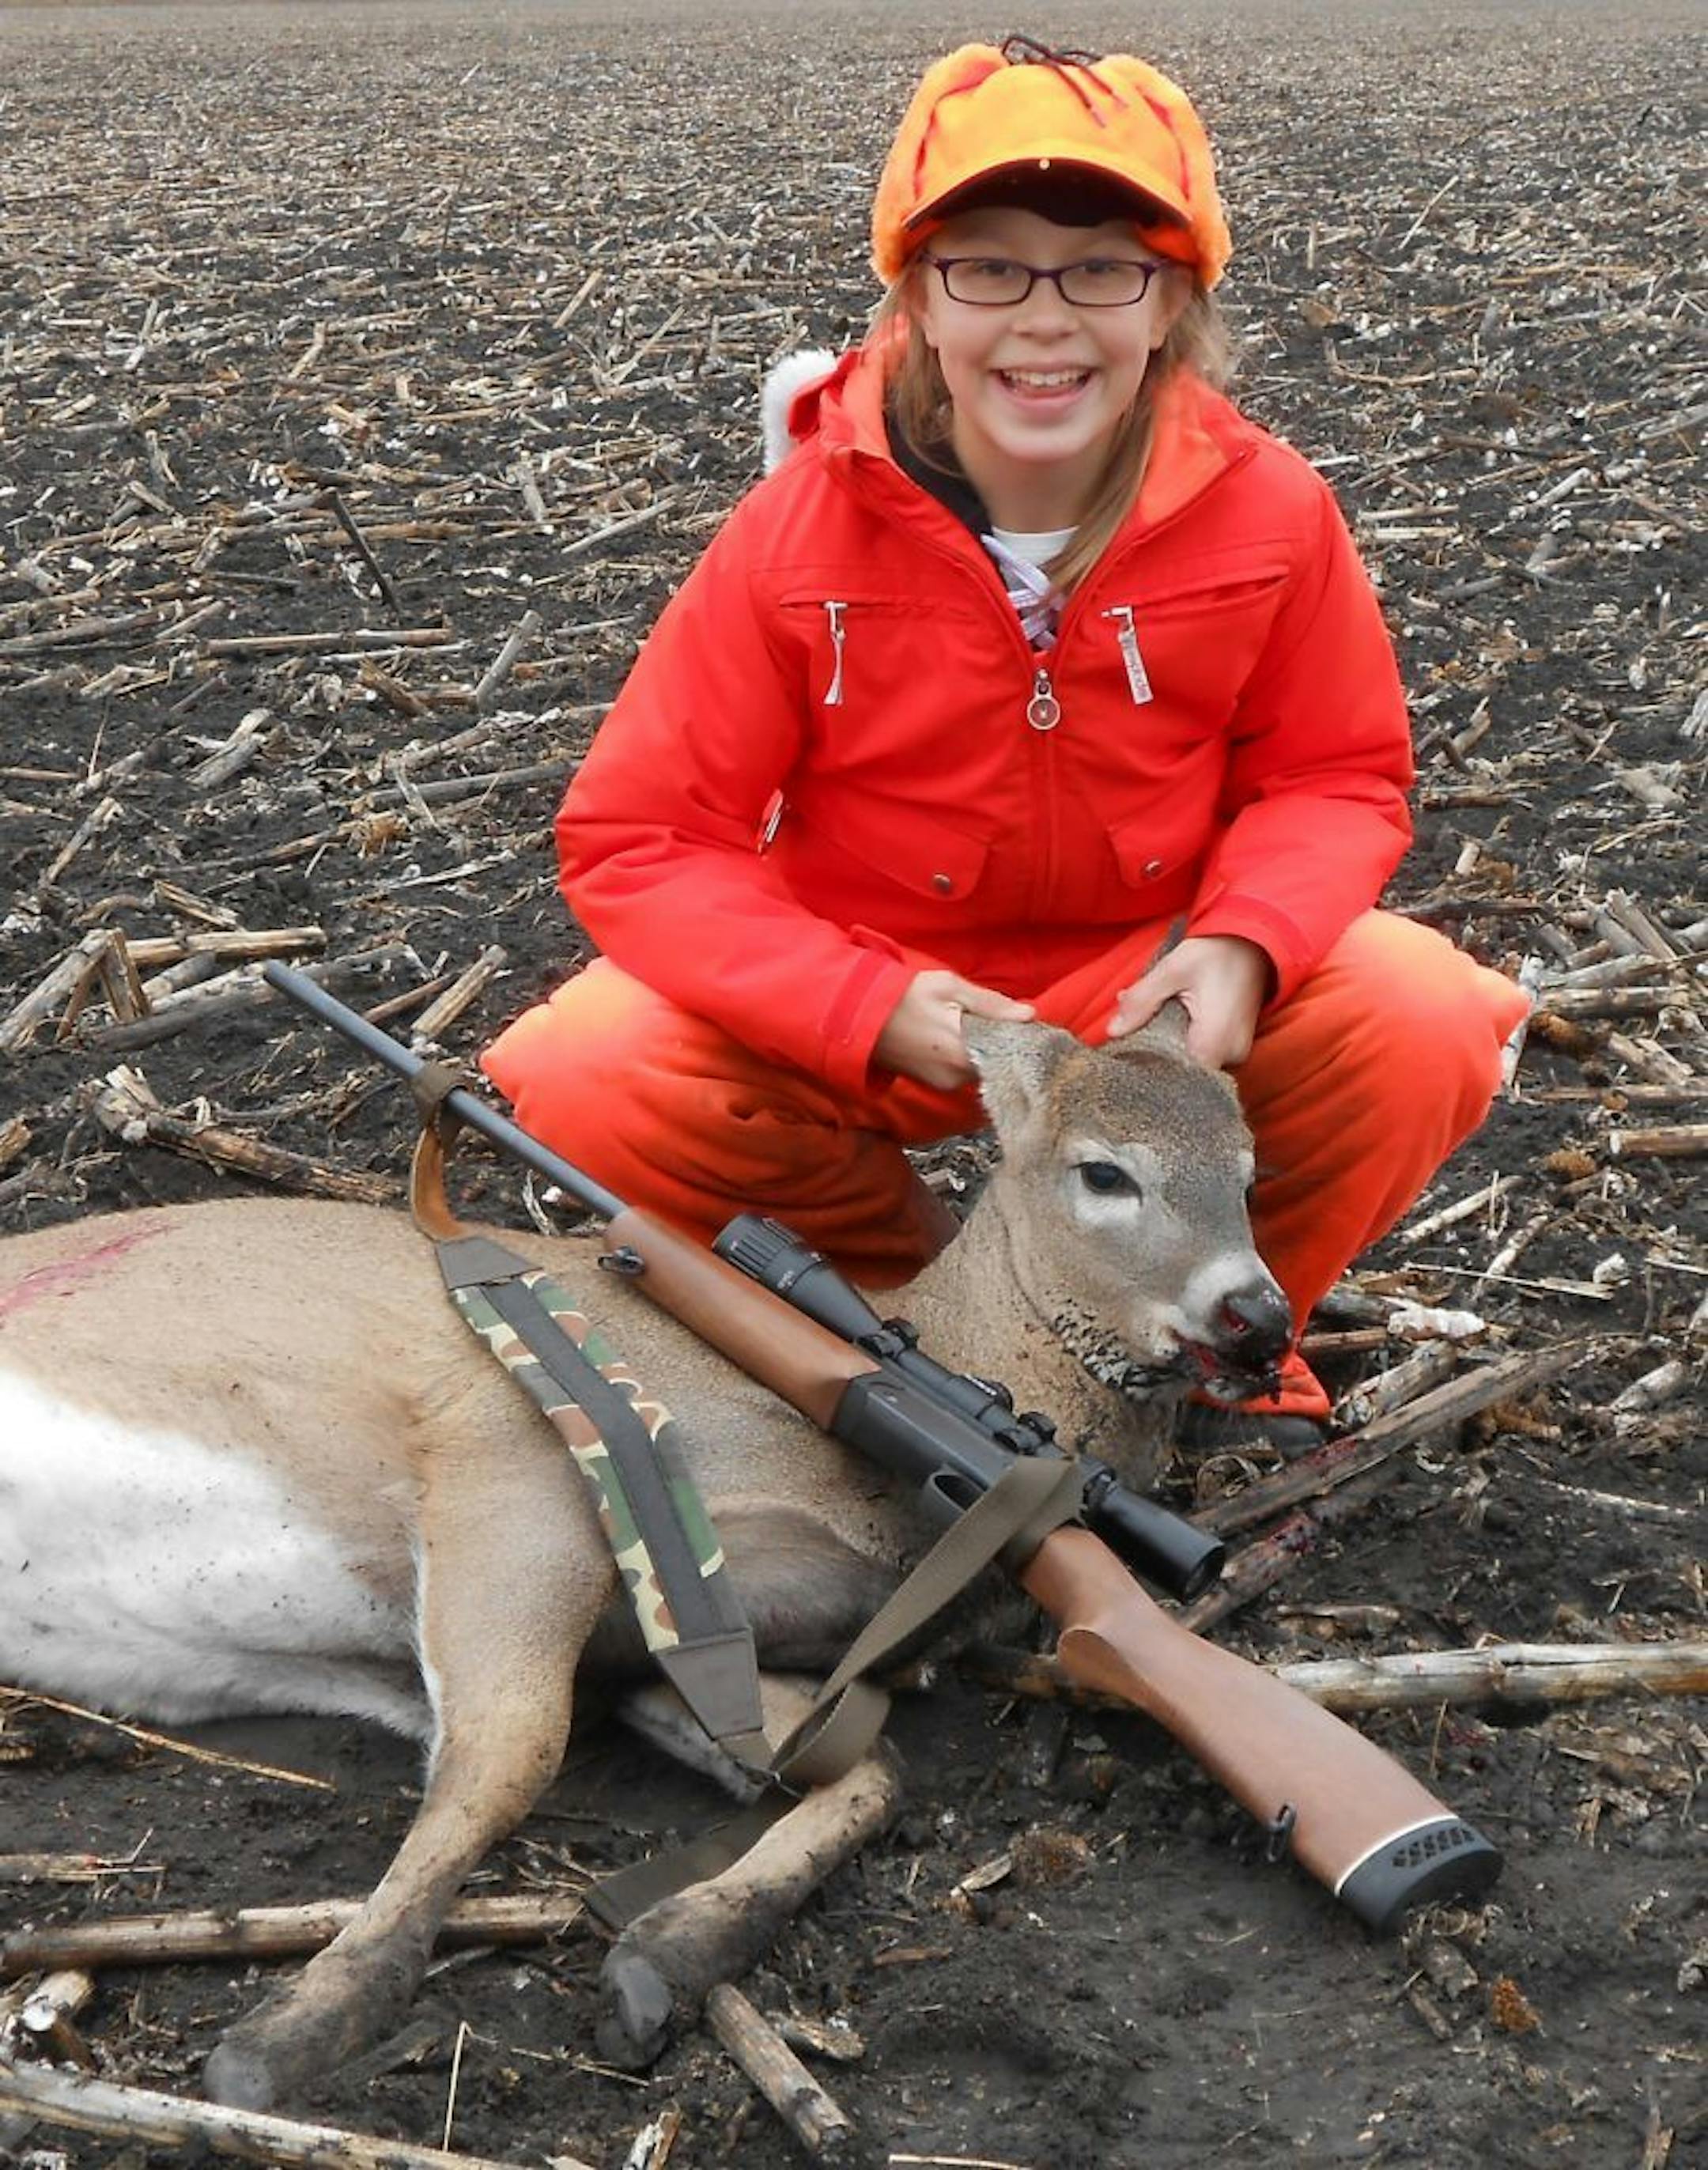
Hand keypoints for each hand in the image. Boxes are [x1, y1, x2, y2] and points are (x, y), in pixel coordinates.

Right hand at [873, 971, 1034, 1090]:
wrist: (863, 1018)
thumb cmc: (905, 997)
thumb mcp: (950, 987)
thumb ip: (991, 1004)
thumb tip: (1029, 1014)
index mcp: (963, 1052)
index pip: (1013, 1052)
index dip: (1024, 1036)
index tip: (1028, 1022)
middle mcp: (957, 1077)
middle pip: (1000, 1063)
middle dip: (1006, 1043)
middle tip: (1005, 1019)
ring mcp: (946, 1084)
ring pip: (984, 1068)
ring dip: (988, 1050)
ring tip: (980, 1026)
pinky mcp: (938, 1085)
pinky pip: (967, 1073)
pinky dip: (971, 1057)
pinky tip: (963, 1039)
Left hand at [1108, 935, 1272, 1069]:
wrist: (1256, 942)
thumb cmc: (1218, 952)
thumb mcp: (1173, 969)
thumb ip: (1142, 1000)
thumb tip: (1113, 1031)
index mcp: (1214, 1044)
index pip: (1173, 1077)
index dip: (1149, 1066)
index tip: (1131, 1049)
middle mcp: (1230, 1056)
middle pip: (1182, 1071)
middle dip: (1157, 1051)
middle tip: (1140, 1025)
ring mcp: (1236, 1054)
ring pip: (1193, 1062)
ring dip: (1171, 1043)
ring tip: (1160, 1016)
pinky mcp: (1235, 1047)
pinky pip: (1205, 1053)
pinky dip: (1187, 1039)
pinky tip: (1176, 1019)